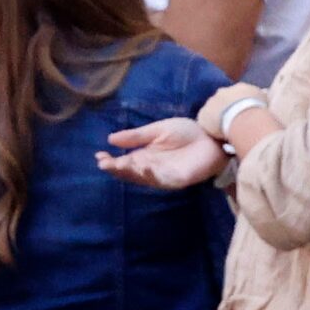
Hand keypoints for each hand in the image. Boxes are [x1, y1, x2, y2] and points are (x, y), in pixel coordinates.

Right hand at [96, 117, 230, 189]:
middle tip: (104, 163)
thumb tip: (110, 138)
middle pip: (129, 173)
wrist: (211, 135)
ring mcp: (163, 175)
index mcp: (145, 155)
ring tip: (119, 164)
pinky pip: (161, 179)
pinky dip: (151, 174)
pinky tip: (143, 167)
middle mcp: (151, 167)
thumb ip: (136, 136)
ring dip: (130, 172)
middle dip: (116, 169)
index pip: (123, 162)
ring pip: (142, 178)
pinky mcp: (176, 180)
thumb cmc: (186, 132)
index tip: (98, 156)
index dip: (110, 161)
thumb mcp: (157, 130)